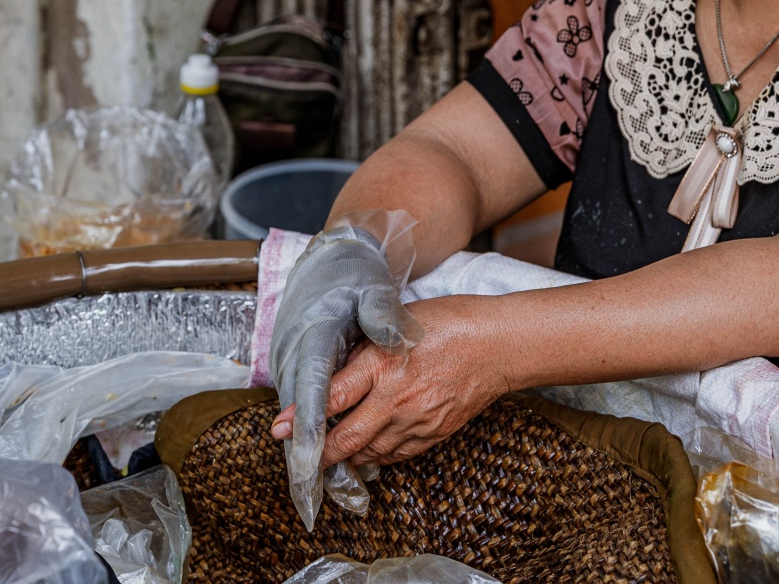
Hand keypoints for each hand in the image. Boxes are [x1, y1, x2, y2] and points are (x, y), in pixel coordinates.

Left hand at [267, 222, 421, 530]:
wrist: (498, 344)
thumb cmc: (450, 322)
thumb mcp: (399, 322)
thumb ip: (367, 349)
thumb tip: (337, 369)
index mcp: (383, 362)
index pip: (332, 398)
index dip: (302, 417)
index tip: (280, 428)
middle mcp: (396, 397)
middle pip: (346, 439)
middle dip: (318, 452)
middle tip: (300, 455)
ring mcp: (417, 420)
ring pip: (370, 453)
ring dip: (347, 456)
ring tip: (331, 453)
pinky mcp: (435, 434)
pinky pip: (397, 456)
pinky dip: (378, 456)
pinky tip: (369, 450)